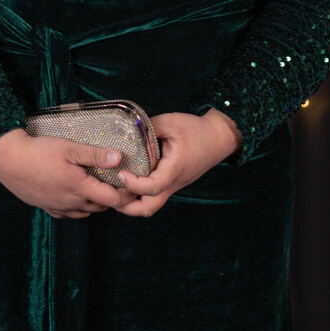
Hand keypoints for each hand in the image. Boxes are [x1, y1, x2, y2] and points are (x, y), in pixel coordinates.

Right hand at [0, 128, 137, 218]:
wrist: (8, 160)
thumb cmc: (39, 151)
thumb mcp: (70, 148)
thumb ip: (95, 155)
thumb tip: (119, 159)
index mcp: (79, 188)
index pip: (112, 199)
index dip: (126, 194)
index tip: (133, 185)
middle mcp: (70, 202)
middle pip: (100, 207)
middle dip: (113, 198)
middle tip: (119, 184)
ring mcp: (57, 207)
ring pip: (84, 212)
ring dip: (95, 203)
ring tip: (99, 188)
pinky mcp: (45, 206)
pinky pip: (67, 214)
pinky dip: (77, 207)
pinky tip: (76, 196)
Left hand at [115, 108, 241, 217]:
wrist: (219, 138)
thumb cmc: (196, 130)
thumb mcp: (171, 122)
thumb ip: (148, 127)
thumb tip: (126, 132)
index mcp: (174, 169)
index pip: (152, 187)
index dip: (133, 184)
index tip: (121, 174)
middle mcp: (173, 183)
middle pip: (148, 208)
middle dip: (127, 206)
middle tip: (110, 192)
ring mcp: (172, 186)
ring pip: (150, 206)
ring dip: (131, 203)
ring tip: (115, 189)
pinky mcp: (171, 183)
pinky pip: (153, 196)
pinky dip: (138, 195)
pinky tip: (126, 182)